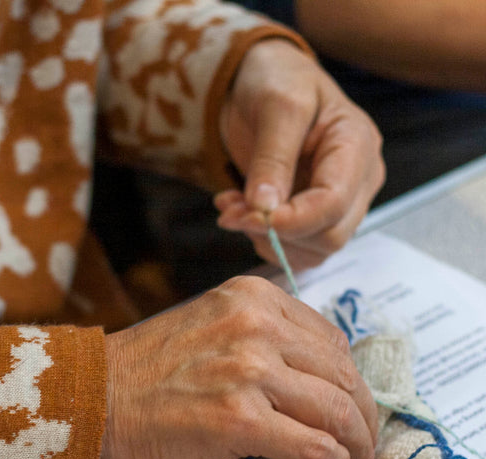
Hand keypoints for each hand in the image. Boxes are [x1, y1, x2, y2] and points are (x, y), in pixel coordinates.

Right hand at [100, 276, 378, 458]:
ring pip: (338, 409)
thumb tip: (315, 377)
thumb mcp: (207, 325)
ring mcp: (248, 370)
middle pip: (341, 373)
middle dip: (363, 414)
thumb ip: (259, 336)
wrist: (90, 398)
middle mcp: (255, 325)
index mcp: (251, 297)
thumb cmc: (142, 371)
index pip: (329, 339)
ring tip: (354, 458)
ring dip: (356, 441)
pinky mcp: (239, 419)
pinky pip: (314, 444)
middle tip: (365, 440)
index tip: (350, 404)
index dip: (347, 378)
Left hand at [214, 39, 384, 268]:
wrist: (264, 79)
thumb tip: (265, 209)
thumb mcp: (275, 104)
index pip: (334, 203)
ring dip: (264, 239)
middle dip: (275, 232)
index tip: (247, 215)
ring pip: (313, 250)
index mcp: (357, 146)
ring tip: (230, 207)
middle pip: (329, 236)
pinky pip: (295, 247)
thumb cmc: (277, 79)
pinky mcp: (314, 214)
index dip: (292, 220)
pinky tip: (238, 210)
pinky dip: (261, 238)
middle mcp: (358, 180)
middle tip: (230, 211)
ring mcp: (339, 200)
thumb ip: (272, 158)